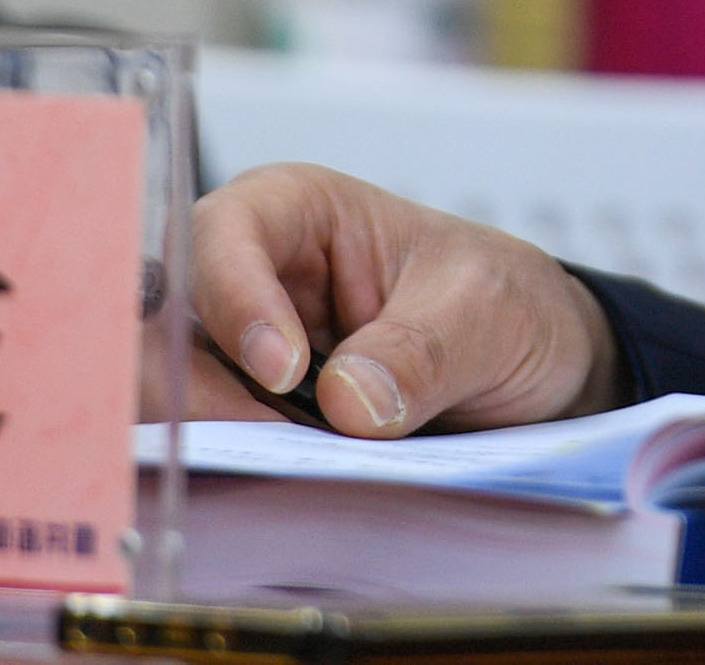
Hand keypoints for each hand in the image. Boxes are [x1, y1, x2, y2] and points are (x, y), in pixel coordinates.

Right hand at [186, 162, 626, 436]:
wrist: (535, 370)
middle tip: (271, 449)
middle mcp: (250, 278)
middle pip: (170, 326)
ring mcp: (239, 357)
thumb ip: (424, 348)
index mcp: (299, 213)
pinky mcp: (248, 421)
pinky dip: (234, 472)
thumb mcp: (489, 312)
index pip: (226, 234)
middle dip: (202, 393)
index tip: (285, 372)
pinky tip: (278, 492)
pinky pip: (209, 447)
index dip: (238, 298)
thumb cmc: (507, 305)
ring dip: (218, 444)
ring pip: (173, 398)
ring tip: (288, 476)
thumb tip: (347, 403)